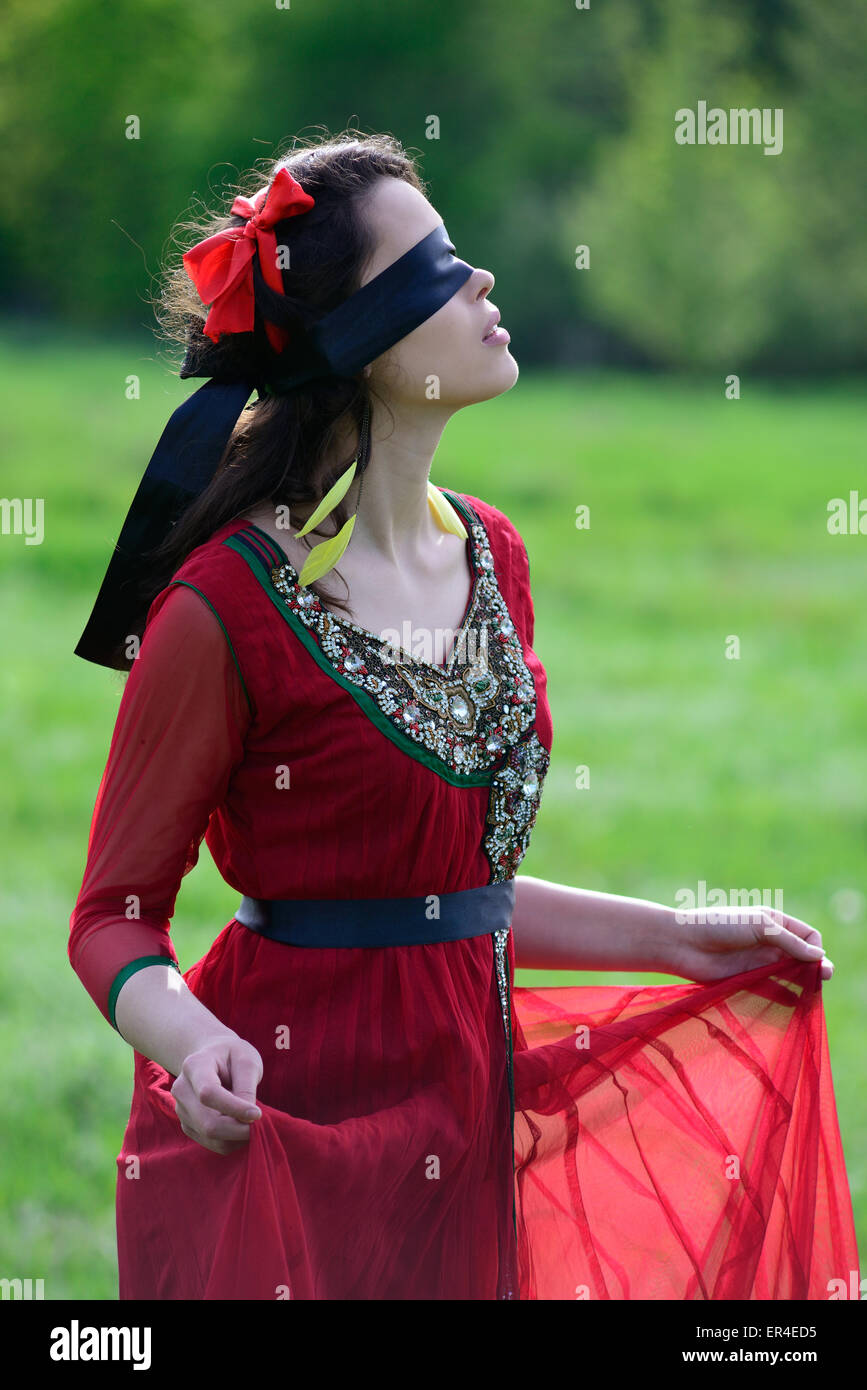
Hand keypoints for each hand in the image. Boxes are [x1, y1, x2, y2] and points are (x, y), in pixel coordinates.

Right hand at [171, 1033, 263, 1154]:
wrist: (213, 1058)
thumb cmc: (233, 1056)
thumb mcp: (246, 1061)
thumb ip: (246, 1088)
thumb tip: (248, 1118)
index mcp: (194, 1065)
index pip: (208, 1094)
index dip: (234, 1108)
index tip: (258, 1114)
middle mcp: (182, 1089)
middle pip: (208, 1122)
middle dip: (238, 1130)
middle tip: (261, 1125)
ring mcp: (181, 1110)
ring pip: (210, 1137)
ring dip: (236, 1137)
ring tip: (252, 1122)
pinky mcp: (188, 1126)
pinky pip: (212, 1144)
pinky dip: (231, 1141)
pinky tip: (240, 1126)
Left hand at [668, 904, 833, 983]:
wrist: (682, 943)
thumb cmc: (719, 926)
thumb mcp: (759, 926)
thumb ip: (788, 942)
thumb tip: (819, 956)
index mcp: (773, 922)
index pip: (807, 936)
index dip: (815, 948)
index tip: (815, 960)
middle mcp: (769, 942)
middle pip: (801, 957)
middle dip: (814, 968)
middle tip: (823, 979)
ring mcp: (758, 962)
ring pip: (789, 975)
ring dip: (803, 984)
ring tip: (813, 995)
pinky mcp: (746, 980)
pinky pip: (772, 990)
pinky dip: (785, 997)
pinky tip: (796, 1004)